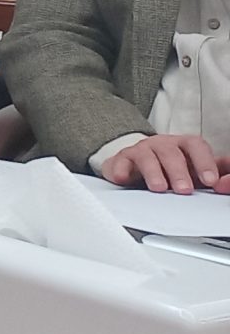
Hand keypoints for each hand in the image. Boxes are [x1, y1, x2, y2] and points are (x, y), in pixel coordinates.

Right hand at [101, 133, 229, 193]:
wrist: (137, 162)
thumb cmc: (171, 166)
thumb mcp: (195, 166)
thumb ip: (215, 169)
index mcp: (183, 145)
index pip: (195, 146)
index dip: (203, 162)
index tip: (210, 180)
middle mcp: (162, 144)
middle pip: (171, 152)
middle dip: (179, 172)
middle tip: (185, 189)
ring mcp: (141, 150)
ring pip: (147, 156)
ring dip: (153, 173)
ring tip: (159, 188)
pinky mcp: (121, 159)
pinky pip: (119, 162)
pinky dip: (120, 170)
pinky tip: (123, 178)